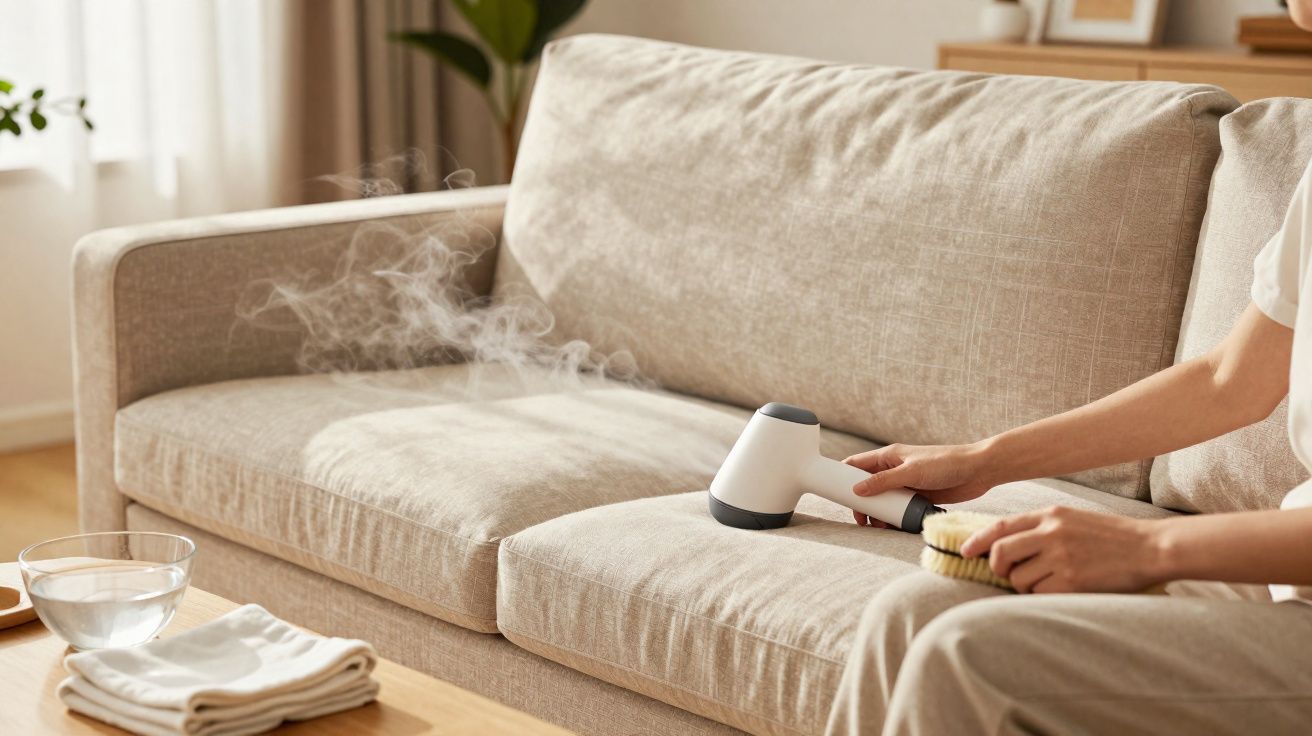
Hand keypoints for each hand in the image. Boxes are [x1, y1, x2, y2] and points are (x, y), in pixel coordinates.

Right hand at [843, 442, 995, 526]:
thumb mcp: (911, 472)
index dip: (843, 476)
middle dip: (861, 502)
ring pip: (883, 500)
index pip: (857, 464)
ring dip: (878, 512)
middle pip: (868, 486)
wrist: (979, 471)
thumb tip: (857, 490)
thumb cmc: (946, 463)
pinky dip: (894, 517)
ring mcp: (907, 483)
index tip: (834, 492)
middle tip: (860, 519)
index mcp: (889, 456)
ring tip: (877, 526)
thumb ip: (883, 481)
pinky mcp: (919, 496)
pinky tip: (893, 526)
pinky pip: (899, 508)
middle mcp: (895, 469)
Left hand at [959, 506, 1164, 592]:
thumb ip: (1041, 528)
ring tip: (1050, 581)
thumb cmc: (1111, 537)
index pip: (1000, 526)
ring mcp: (1061, 558)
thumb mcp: (1072, 520)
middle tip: (1005, 574)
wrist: (1150, 548)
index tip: (965, 551)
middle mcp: (1051, 533)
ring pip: (1019, 579)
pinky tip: (1063, 590)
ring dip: (1026, 585)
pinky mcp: (1072, 582)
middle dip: (997, 567)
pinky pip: (1039, 595)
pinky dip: (1044, 596)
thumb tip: (1004, 545)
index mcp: (1050, 515)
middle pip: (1000, 553)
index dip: (977, 540)